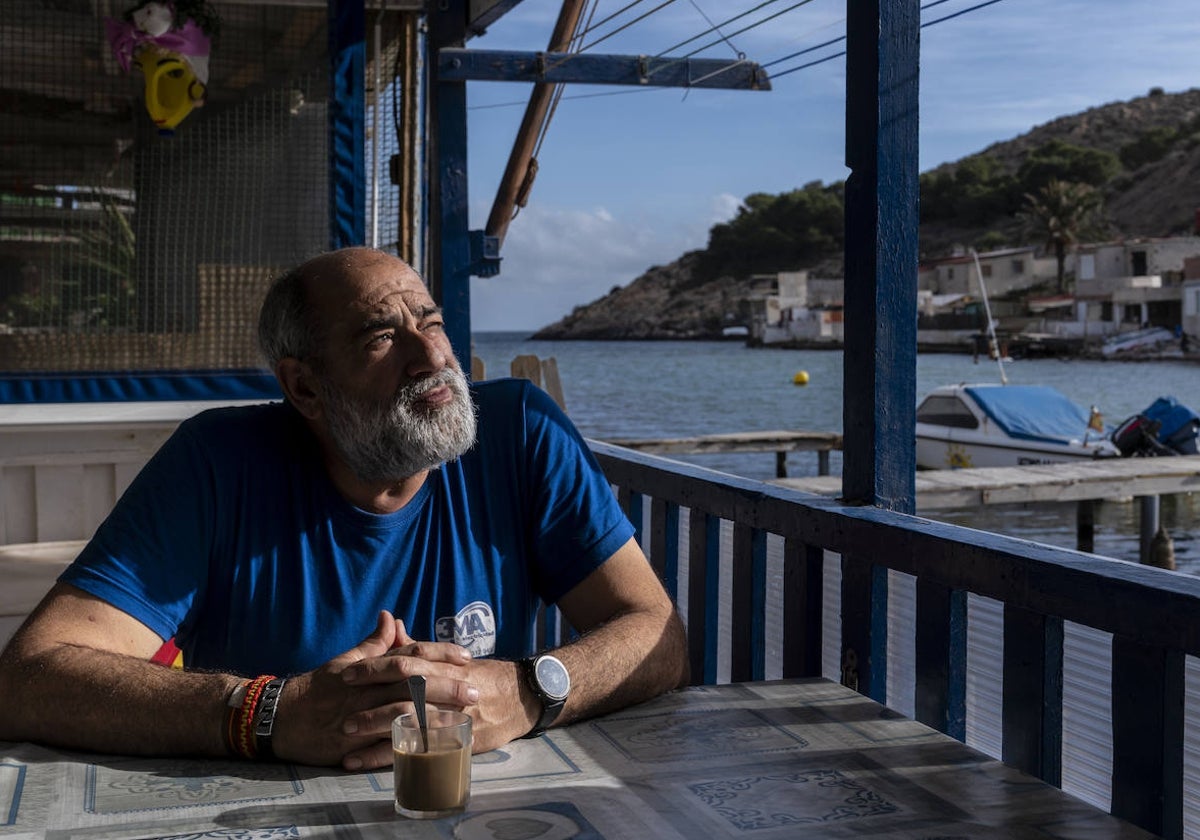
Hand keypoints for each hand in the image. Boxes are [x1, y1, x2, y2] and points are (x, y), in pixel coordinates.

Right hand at [271, 611, 474, 769]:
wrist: (281, 717)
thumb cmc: (317, 688)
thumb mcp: (345, 661)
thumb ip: (373, 643)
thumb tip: (390, 618)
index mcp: (369, 668)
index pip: (410, 654)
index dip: (439, 654)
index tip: (466, 656)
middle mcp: (367, 690)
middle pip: (413, 684)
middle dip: (447, 686)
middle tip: (475, 690)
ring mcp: (360, 717)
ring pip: (402, 713)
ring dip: (434, 716)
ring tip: (461, 721)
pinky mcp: (352, 745)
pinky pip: (384, 746)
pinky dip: (408, 747)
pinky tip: (431, 751)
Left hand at [344, 637, 537, 756]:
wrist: (523, 697)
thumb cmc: (483, 676)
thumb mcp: (453, 659)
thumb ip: (419, 647)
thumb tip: (392, 625)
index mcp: (443, 666)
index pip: (406, 661)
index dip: (375, 667)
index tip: (347, 674)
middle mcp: (447, 687)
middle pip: (405, 689)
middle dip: (370, 698)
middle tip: (341, 705)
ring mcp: (452, 714)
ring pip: (410, 720)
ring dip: (374, 728)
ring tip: (345, 735)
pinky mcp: (456, 740)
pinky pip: (418, 749)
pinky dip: (388, 756)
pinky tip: (363, 762)